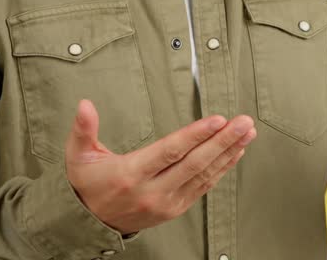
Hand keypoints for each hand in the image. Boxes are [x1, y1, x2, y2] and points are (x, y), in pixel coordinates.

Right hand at [65, 99, 256, 233]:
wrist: (90, 223)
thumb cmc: (87, 184)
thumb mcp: (78, 156)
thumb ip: (83, 129)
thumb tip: (84, 104)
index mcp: (130, 174)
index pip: (169, 152)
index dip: (195, 135)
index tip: (217, 120)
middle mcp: (151, 192)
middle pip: (194, 163)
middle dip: (222, 141)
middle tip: (244, 122)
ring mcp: (166, 203)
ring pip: (203, 176)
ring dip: (228, 152)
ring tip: (247, 132)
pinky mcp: (175, 209)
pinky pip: (203, 187)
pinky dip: (222, 168)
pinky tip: (236, 152)